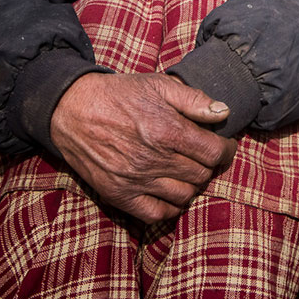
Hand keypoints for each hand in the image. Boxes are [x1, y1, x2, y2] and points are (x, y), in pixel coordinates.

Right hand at [50, 72, 237, 223]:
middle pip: (202, 175)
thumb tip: (224, 113)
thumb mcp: (158, 84)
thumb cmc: (119, 94)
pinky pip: (157, 214)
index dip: (226, 150)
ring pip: (184, 196)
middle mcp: (154, 159)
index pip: (214, 153)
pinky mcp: (119, 195)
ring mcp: (136, 180)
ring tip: (186, 171)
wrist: (72, 109)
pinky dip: (170, 207)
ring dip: (191, 185)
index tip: (224, 146)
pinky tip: (171, 192)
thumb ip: (194, 99)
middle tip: (202, 156)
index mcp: (167, 130)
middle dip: (208, 165)